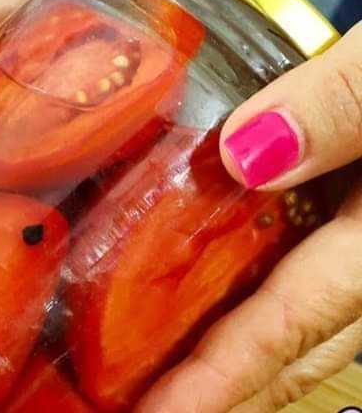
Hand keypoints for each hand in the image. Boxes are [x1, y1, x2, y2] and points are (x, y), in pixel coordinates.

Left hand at [137, 20, 361, 412]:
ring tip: (181, 376)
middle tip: (146, 406)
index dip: (222, 376)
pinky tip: (239, 296)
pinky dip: (281, 306)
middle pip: (305, 343)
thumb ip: (340, 103)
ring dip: (254, 357)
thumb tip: (246, 153)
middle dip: (227, 385)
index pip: (295, 319)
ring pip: (323, 324)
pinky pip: (332, 284)